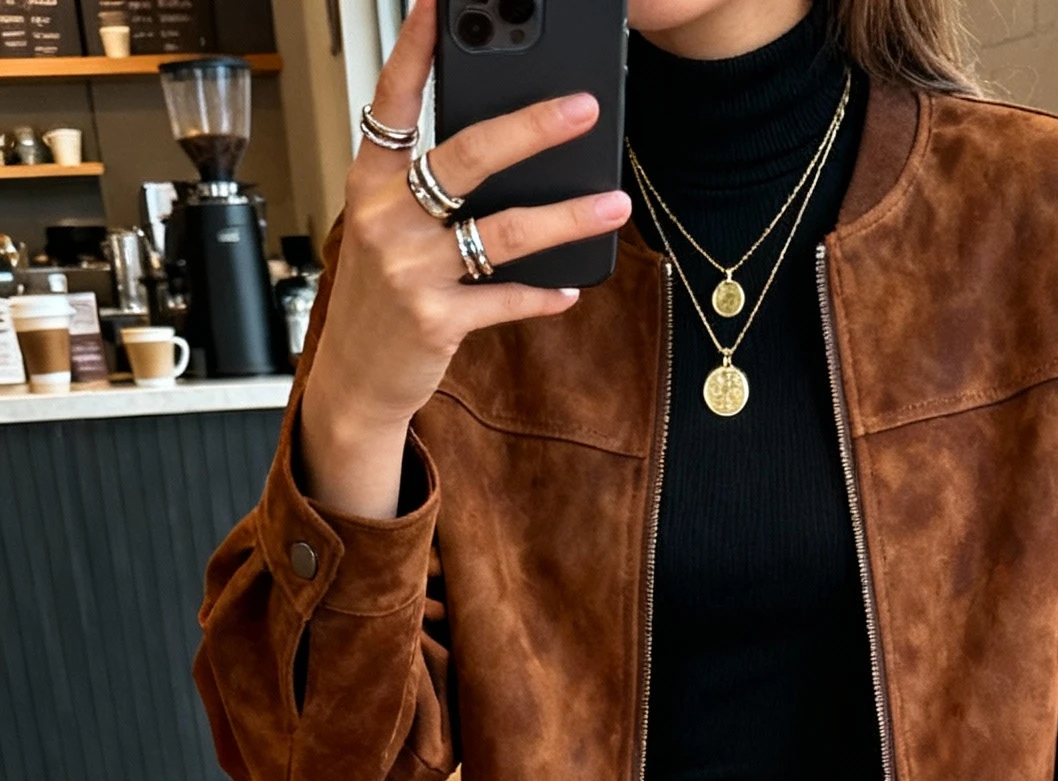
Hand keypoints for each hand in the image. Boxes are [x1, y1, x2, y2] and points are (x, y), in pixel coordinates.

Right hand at [300, 0, 629, 515]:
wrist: (355, 378)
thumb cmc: (377, 295)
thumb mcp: (383, 229)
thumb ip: (423, 188)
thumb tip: (501, 151)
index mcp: (370, 184)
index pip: (392, 103)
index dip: (416, 52)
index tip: (441, 6)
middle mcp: (385, 219)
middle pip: (467, 157)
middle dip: (531, 128)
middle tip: (581, 107)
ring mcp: (410, 270)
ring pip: (502, 231)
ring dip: (566, 216)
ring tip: (614, 203)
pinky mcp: (436, 320)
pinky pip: (504, 298)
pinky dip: (542, 295)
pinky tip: (569, 288)